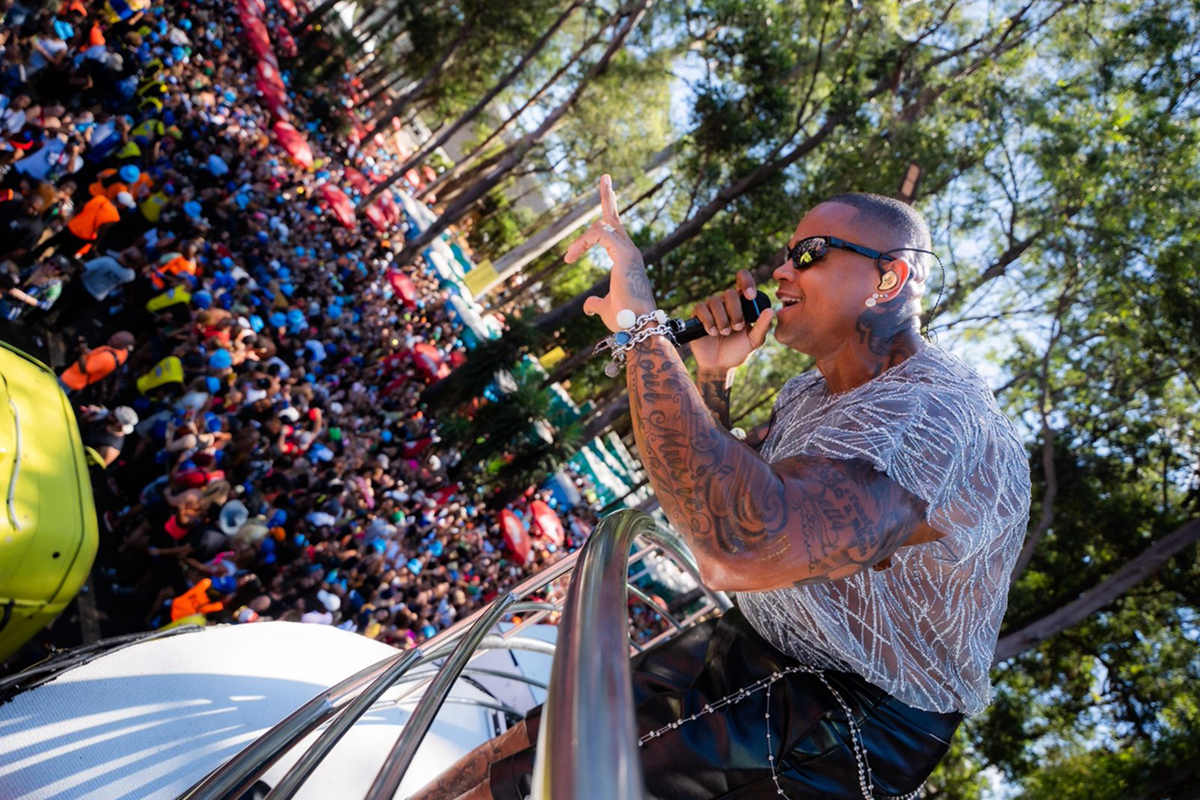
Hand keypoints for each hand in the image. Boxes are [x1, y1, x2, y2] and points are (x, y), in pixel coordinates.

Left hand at [567, 174, 655, 332]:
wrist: (638, 327)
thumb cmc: (625, 320)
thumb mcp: (606, 309)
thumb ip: (596, 304)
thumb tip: (587, 306)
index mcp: (626, 261)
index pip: (612, 235)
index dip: (588, 237)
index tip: (568, 257)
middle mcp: (630, 252)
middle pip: (615, 218)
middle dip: (608, 197)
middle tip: (605, 177)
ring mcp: (629, 251)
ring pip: (604, 225)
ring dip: (581, 240)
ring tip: (569, 257)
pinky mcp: (625, 254)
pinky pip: (599, 234)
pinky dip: (583, 242)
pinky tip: (572, 257)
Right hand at [689, 270, 773, 371]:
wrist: (720, 365)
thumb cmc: (738, 351)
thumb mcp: (754, 340)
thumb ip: (762, 326)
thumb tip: (770, 311)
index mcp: (741, 304)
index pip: (742, 280)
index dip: (746, 282)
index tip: (750, 296)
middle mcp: (726, 303)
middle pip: (729, 293)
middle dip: (735, 312)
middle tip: (737, 328)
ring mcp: (711, 309)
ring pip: (714, 301)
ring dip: (722, 319)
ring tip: (724, 333)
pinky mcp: (698, 316)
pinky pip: (701, 308)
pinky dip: (708, 321)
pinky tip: (713, 332)